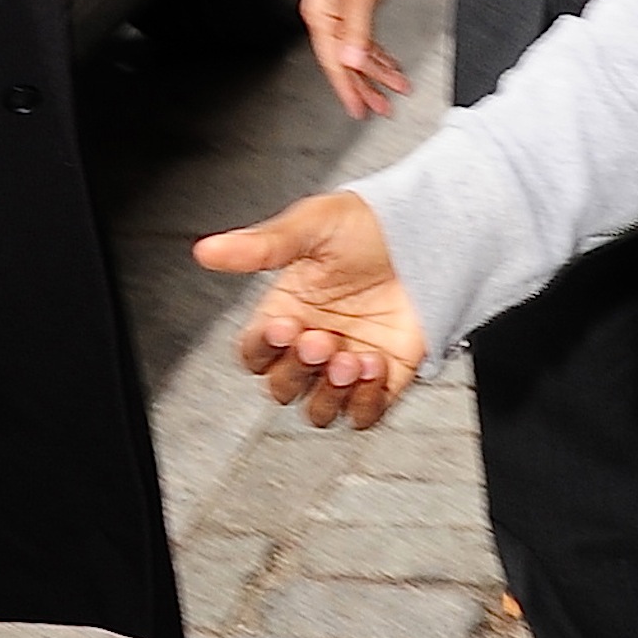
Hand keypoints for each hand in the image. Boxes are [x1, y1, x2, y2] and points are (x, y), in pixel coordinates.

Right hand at [194, 192, 427, 429]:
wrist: (431, 231)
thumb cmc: (371, 223)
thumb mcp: (312, 225)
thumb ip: (260, 246)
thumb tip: (207, 250)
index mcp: (287, 310)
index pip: (255, 352)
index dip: (263, 348)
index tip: (284, 327)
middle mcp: (313, 342)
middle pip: (282, 387)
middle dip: (298, 369)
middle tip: (320, 339)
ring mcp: (348, 363)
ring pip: (319, 410)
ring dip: (329, 393)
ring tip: (350, 359)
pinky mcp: (386, 378)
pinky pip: (364, 415)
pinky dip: (365, 402)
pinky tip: (375, 365)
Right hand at [300, 0, 408, 118]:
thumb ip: (357, 30)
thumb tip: (352, 61)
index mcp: (320, 15)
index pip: (334, 62)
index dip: (348, 88)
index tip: (359, 108)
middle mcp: (327, 17)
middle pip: (346, 62)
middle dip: (366, 86)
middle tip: (382, 107)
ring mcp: (339, 14)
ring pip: (357, 53)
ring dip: (377, 72)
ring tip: (395, 88)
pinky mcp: (351, 10)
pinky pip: (363, 41)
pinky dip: (378, 55)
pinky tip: (390, 66)